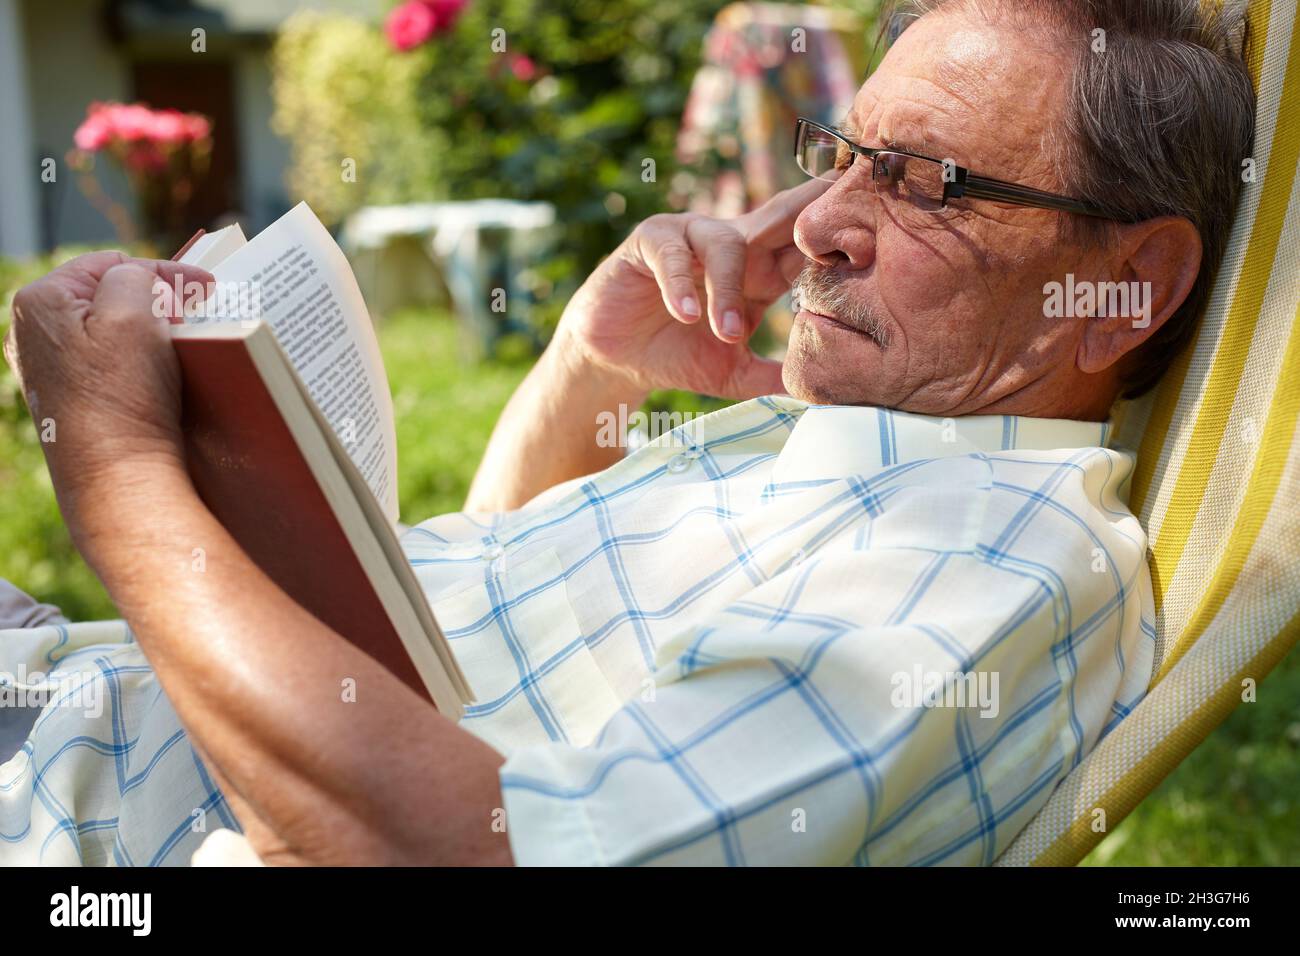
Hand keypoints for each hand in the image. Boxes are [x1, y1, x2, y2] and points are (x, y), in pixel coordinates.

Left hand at [4, 252, 212, 522]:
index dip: (164, 272)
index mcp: (41, 301)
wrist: (118, 475)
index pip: (113, 264)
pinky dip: (140, 362)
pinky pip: (111, 365)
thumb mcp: (133, 313)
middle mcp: (35, 333)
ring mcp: (51, 370)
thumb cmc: (122, 396)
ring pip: (113, 331)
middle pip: (110, 297)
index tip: (205, 286)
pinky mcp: (73, 401)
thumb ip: (136, 277)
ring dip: (150, 333)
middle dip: (155, 302)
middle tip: (194, 315)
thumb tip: (144, 282)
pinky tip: (162, 376)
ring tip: (180, 346)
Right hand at [558, 178, 828, 399]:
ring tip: (725, 333)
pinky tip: (686, 313)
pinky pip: (670, 253)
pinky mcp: (649, 241)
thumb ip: (774, 377)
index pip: (803, 245)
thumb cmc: (677, 357)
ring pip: (724, 243)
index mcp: (759, 271)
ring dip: (727, 289)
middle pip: (778, 216)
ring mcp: (690, 237)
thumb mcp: (734, 373)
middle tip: (838, 202)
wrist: (614, 360)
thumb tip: (827, 396)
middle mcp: (731, 244)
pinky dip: (681, 283)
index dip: (832, 238)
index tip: (873, 230)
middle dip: (808, 207)